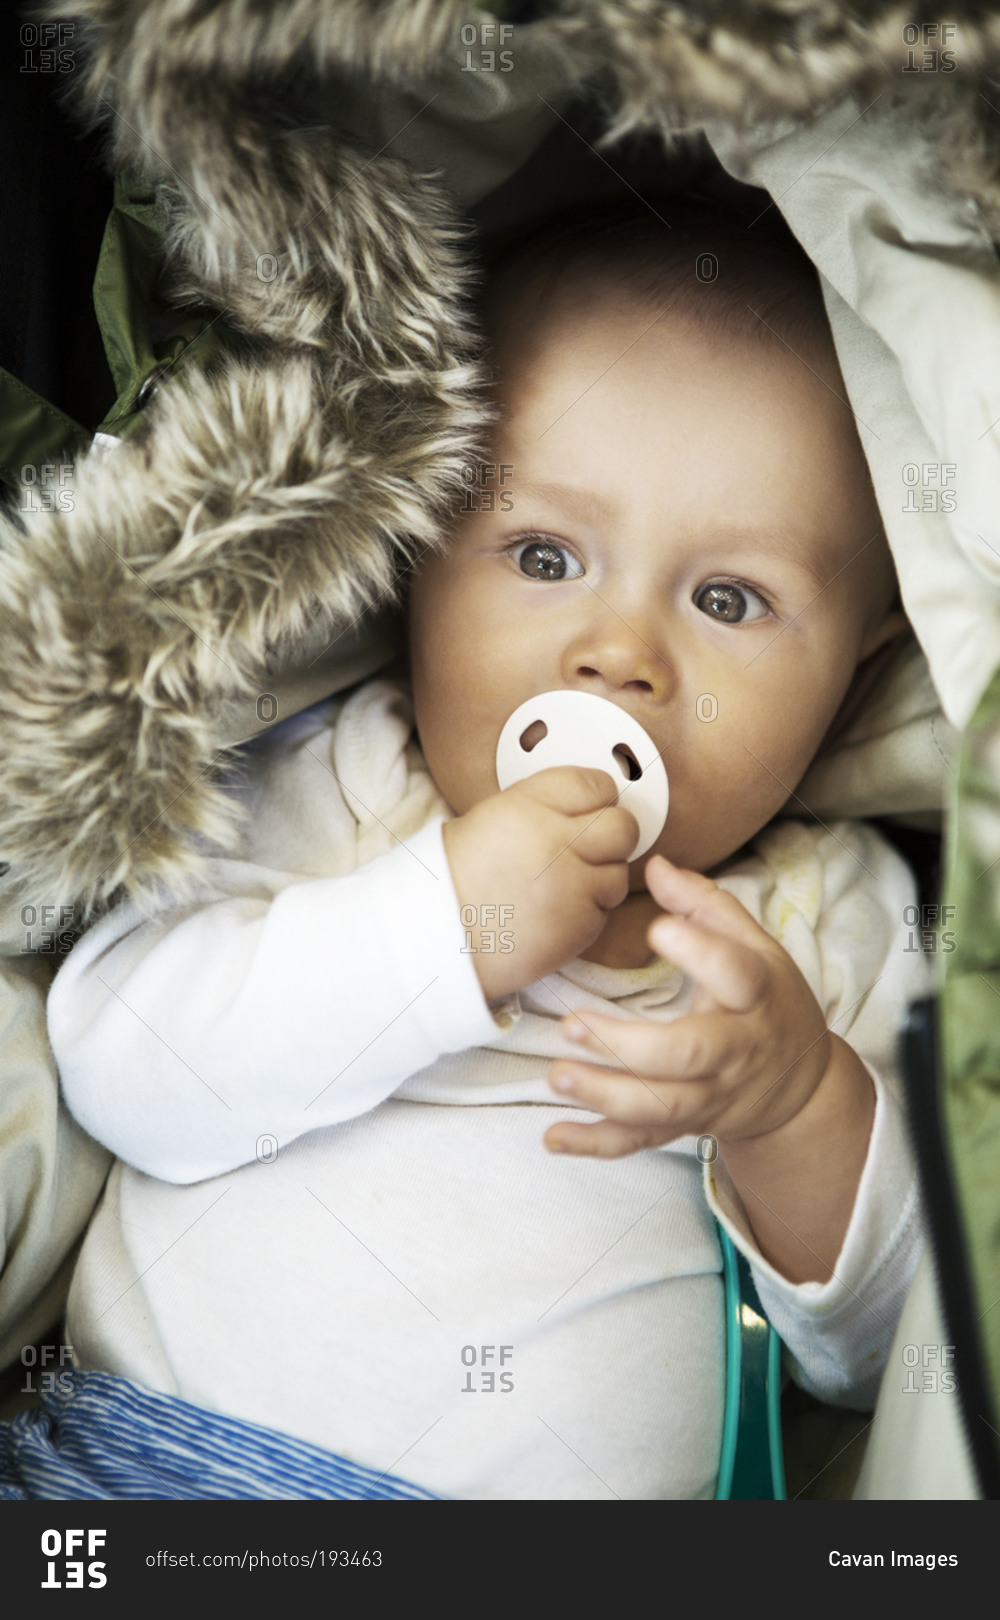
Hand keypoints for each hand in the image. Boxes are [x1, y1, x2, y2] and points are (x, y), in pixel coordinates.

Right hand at [442, 767, 638, 1000]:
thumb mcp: (487, 819)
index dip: (598, 797)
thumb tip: (586, 806)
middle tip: (591, 847)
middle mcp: (555, 842)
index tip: (591, 808)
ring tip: (563, 886)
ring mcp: (572, 887)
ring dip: (600, 878)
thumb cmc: (453, 879)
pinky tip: (554, 913)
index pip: (594, 784)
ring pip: (619, 873)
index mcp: (526, 807)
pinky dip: (587, 913)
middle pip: (623, 827)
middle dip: (612, 836)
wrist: (434, 939)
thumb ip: (540, 807)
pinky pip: (604, 912)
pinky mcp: (579, 927)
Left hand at [544, 853, 836, 1156]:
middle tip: (573, 1025)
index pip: (736, 974)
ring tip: (557, 1075)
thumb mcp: (755, 947)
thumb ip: (706, 905)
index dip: (701, 953)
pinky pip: (642, 1141)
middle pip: (689, 1054)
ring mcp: (711, 1095)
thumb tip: (658, 864)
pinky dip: (597, 1143)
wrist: (799, 1085)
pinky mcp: (687, 1125)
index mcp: (755, 995)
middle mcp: (736, 1050)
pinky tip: (555, 1136)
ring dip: (607, 1095)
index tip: (657, 929)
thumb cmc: (766, 1000)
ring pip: (663, 1105)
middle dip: (630, 1045)